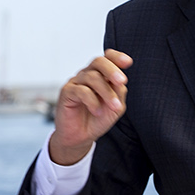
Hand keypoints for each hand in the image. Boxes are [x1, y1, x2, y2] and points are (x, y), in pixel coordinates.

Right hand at [49, 49, 132, 165]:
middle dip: (112, 70)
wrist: (80, 137)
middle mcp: (87, 75)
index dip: (117, 57)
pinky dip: (92, 101)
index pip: (107, 58)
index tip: (128, 62)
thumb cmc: (97, 120)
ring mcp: (76, 82)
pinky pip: (81, 91)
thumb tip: (120, 81)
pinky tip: (97, 111)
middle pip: (98, 62)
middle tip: (122, 81)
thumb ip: (119, 92)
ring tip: (114, 107)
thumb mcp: (115, 107)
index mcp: (101, 76)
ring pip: (92, 77)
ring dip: (107, 92)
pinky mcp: (67, 92)